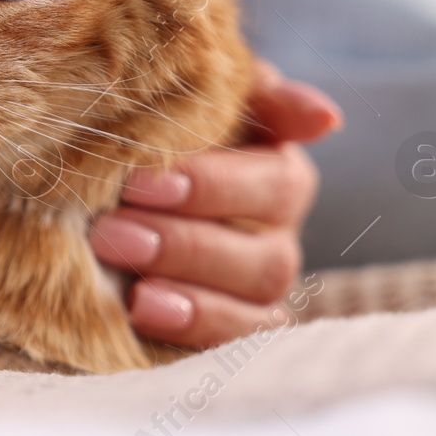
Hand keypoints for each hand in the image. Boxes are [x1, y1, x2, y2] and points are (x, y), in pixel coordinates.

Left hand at [89, 62, 340, 347]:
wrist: (111, 173)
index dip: (213, 187)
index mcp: (278, 171)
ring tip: (127, 280)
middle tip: (110, 231)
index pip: (276, 184)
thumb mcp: (197, 95)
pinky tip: (143, 310)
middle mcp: (278, 233)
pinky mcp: (231, 325)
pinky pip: (239, 341)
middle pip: (264, 254)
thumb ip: (256, 94)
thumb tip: (326, 118)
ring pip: (254, 299)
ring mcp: (257, 287)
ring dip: (188, 291)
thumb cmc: (158, 123)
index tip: (140, 183)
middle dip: (183, 244)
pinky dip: (194, 328)